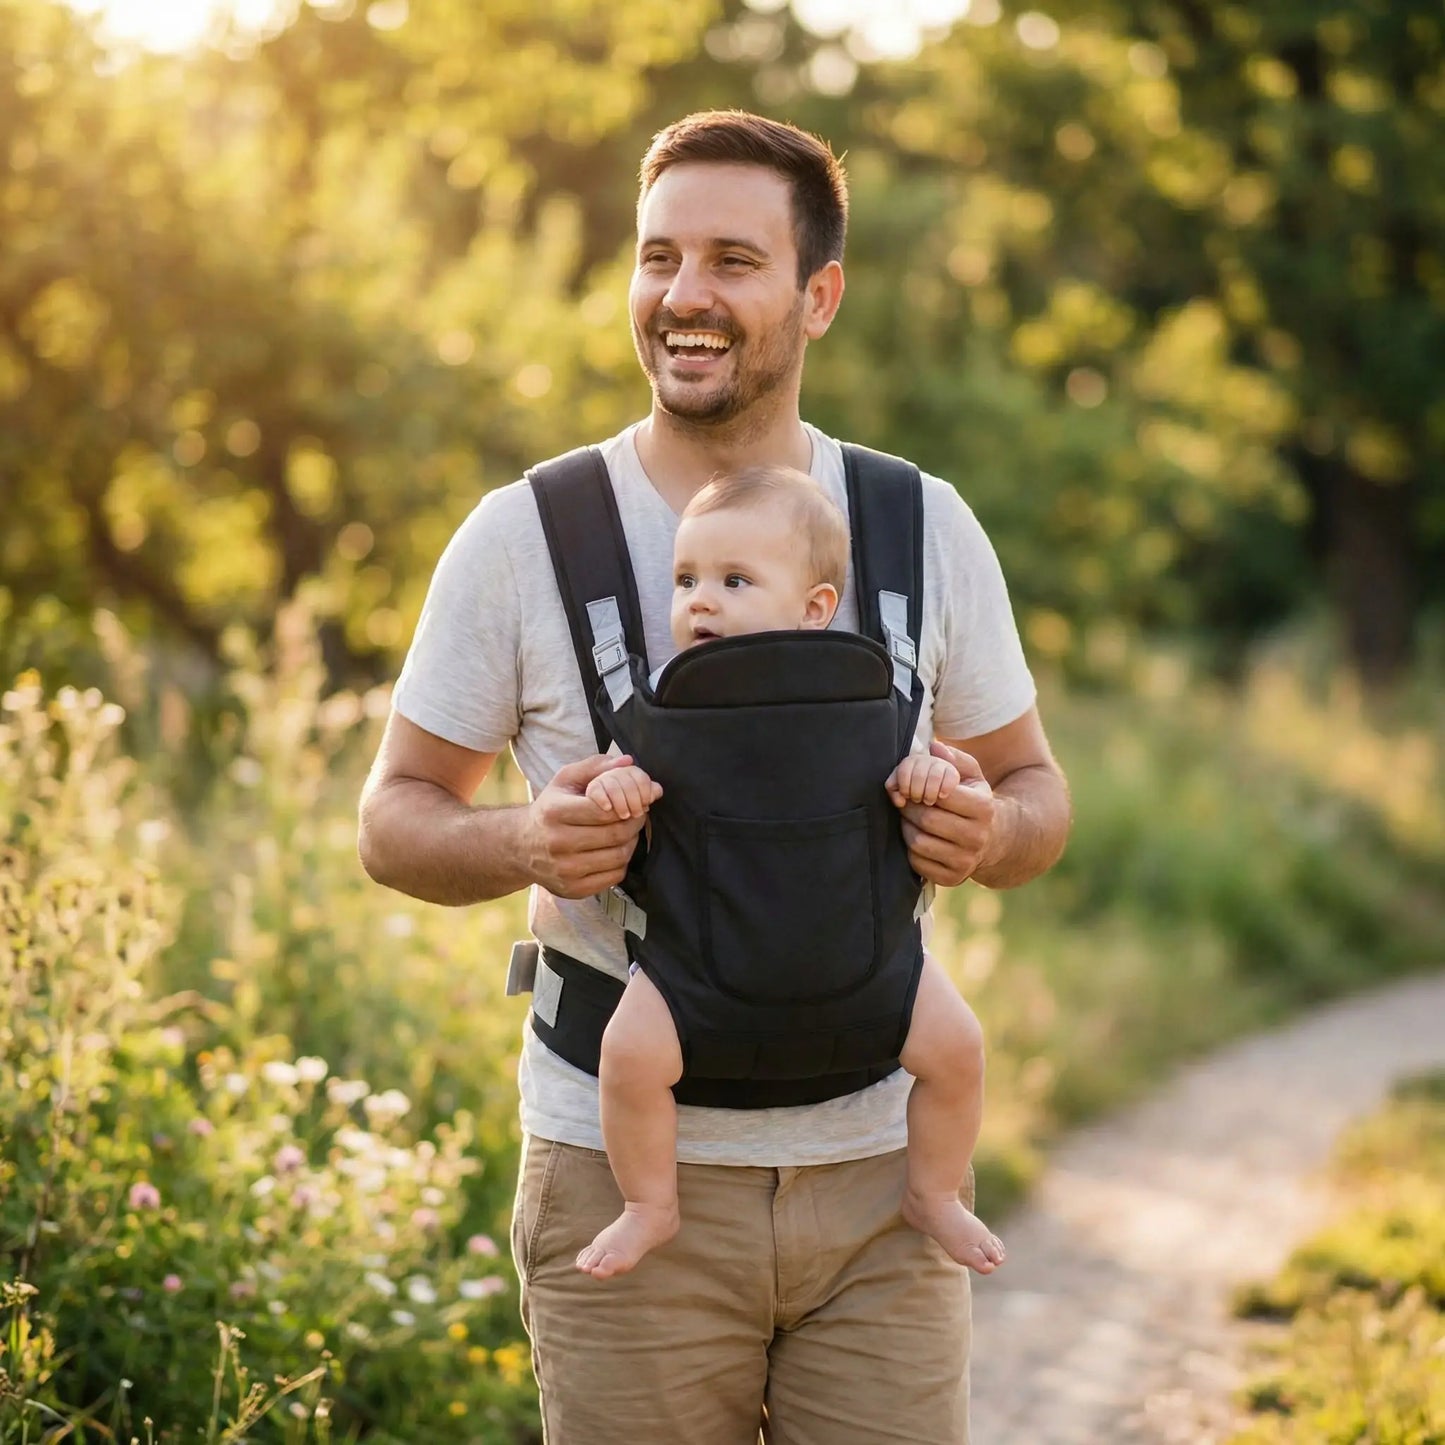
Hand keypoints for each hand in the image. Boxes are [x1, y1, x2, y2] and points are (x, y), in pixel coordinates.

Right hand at [523, 754, 651, 898]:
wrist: (520, 847)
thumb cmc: (550, 809)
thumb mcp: (565, 780)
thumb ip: (596, 766)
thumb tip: (628, 762)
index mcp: (554, 812)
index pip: (604, 809)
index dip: (626, 803)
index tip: (632, 800)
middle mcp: (556, 842)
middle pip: (615, 833)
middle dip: (635, 821)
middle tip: (638, 814)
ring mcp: (564, 869)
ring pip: (618, 856)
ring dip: (631, 842)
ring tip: (627, 831)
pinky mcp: (572, 889)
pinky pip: (614, 876)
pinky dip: (622, 862)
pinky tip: (615, 850)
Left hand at [893, 741, 995, 886]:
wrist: (994, 840)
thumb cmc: (974, 801)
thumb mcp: (972, 776)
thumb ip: (953, 759)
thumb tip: (933, 748)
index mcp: (983, 807)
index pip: (941, 794)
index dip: (920, 788)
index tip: (915, 786)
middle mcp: (978, 837)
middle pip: (927, 819)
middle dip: (909, 807)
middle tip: (904, 801)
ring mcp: (965, 861)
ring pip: (918, 842)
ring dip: (906, 827)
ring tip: (910, 818)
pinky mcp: (952, 878)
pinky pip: (917, 862)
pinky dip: (910, 849)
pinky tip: (918, 837)